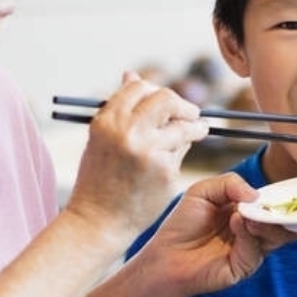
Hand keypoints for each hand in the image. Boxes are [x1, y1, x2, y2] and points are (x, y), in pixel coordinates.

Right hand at [68, 71, 207, 233]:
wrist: (97, 222)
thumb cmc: (99, 179)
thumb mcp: (102, 138)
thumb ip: (121, 108)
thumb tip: (132, 75)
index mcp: (107, 119)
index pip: (140, 87)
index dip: (157, 92)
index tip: (168, 103)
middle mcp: (127, 130)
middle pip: (166, 98)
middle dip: (182, 105)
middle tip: (192, 114)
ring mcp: (147, 150)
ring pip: (182, 124)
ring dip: (194, 126)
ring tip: (199, 131)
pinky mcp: (164, 170)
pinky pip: (181, 151)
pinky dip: (181, 152)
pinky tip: (174, 161)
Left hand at [139, 173, 296, 296]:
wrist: (166, 255)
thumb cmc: (183, 224)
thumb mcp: (203, 191)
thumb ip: (230, 183)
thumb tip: (257, 195)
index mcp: (248, 212)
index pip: (274, 204)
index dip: (284, 197)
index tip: (295, 189)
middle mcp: (254, 231)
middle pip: (283, 221)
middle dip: (286, 210)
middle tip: (283, 201)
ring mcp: (251, 250)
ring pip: (275, 236)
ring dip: (267, 222)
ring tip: (249, 213)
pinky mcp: (244, 266)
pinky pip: (255, 250)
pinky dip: (248, 235)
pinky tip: (236, 223)